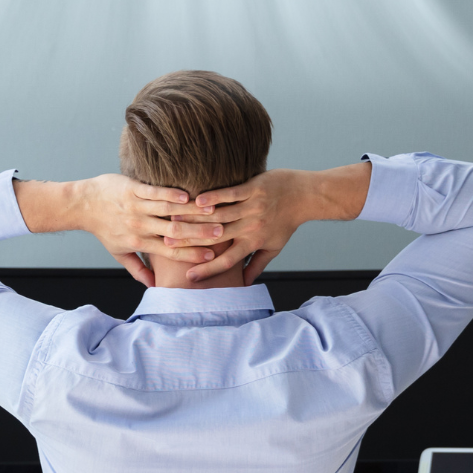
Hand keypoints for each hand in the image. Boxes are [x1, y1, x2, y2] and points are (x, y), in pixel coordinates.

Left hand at [73, 174, 225, 286]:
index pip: (170, 252)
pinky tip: (187, 196)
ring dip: (190, 213)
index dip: (192, 254)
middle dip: (198, 234)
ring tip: (213, 212)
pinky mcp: (132, 189)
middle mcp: (139, 226)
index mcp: (139, 243)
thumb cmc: (104, 229)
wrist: (83, 205)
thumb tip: (153, 286)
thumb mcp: (119, 253)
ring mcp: (136, 207)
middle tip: (221, 233)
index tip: (212, 256)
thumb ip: (138, 269)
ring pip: (167, 212)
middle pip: (173, 232)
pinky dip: (171, 194)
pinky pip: (154, 192)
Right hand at [180, 162, 371, 283]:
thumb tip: (244, 284)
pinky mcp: (254, 188)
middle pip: (217, 238)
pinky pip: (231, 194)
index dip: (208, 269)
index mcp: (253, 242)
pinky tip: (197, 199)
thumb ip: (256, 264)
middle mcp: (251, 227)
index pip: (228, 260)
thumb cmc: (286, 222)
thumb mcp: (273, 247)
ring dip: (197, 219)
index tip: (189, 277)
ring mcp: (252, 207)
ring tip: (175, 222)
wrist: (305, 196)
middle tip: (168, 245)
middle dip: (192, 242)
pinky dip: (214, 197)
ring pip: (220, 216)